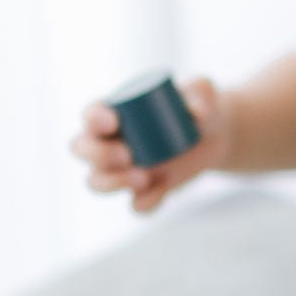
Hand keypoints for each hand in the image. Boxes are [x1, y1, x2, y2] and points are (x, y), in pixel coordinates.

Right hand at [69, 76, 228, 212]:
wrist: (214, 135)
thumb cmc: (198, 105)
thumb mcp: (203, 93)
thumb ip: (202, 91)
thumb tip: (197, 112)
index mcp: (114, 112)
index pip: (90, 115)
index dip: (93, 119)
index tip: (114, 121)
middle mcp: (110, 141)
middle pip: (82, 149)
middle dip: (99, 155)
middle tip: (128, 155)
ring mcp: (123, 169)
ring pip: (97, 181)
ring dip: (112, 182)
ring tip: (143, 177)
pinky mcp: (144, 190)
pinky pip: (135, 204)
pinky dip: (144, 203)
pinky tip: (160, 193)